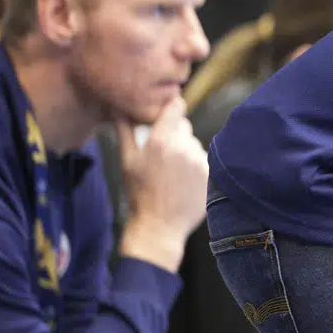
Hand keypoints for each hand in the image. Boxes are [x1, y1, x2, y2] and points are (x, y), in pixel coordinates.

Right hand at [116, 97, 208, 270]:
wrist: (159, 227)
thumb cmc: (139, 194)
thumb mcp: (127, 161)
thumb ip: (125, 130)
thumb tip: (121, 107)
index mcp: (161, 140)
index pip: (176, 106)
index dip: (172, 106)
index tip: (167, 111)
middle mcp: (183, 147)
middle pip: (184, 126)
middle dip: (174, 134)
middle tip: (161, 154)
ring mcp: (199, 160)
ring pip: (194, 144)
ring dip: (185, 151)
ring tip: (172, 172)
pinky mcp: (210, 173)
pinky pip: (203, 159)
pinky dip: (195, 166)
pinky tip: (183, 181)